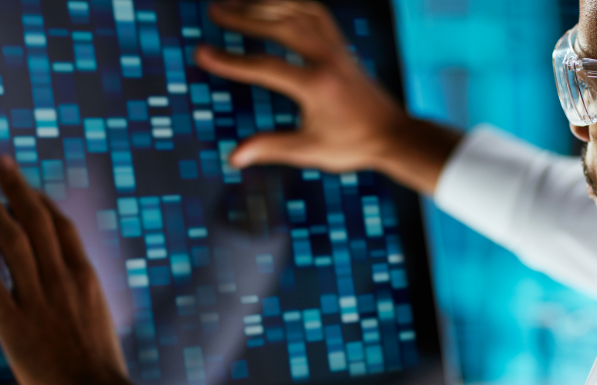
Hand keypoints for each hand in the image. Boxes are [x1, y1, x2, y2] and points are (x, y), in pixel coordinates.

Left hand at [0, 157, 147, 384]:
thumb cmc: (95, 360)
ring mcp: (39, 299)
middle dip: (18, 188)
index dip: (42, 201)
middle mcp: (63, 280)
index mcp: (85, 277)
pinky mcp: (14, 321)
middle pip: (39, 222)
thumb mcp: (97, 313)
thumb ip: (79, 289)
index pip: (61, 227)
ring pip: (15, 241)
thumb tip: (67, 272)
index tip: (26, 187)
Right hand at [195, 0, 460, 194]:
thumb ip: (271, 147)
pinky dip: (291, 3)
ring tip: (235, 3)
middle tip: (214, 12)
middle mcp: (327, 59)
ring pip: (297, 12)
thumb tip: (234, 157)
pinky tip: (272, 4)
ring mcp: (336, 49)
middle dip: (244, 16)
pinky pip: (315, 13)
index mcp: (316, 86)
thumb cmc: (354, 145)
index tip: (202, 54)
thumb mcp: (310, 150)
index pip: (264, 66)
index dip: (231, 61)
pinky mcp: (342, 46)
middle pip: (279, 25)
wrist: (394, 135)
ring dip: (265, 4)